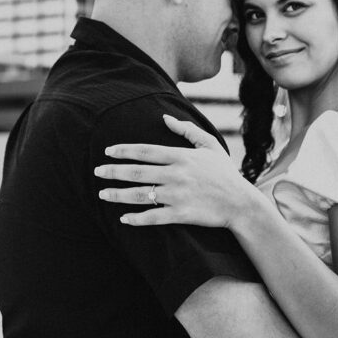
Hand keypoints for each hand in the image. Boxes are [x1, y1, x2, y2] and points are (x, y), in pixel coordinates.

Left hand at [94, 115, 254, 227]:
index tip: (108, 151)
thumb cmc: (224, 173)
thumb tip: (164, 119)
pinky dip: (137, 219)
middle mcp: (176, 174)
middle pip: (137, 172)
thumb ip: (187, 130)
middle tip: (96, 172)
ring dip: (118, 195)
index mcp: (181, 156)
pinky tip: (123, 219)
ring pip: (140, 195)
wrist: (241, 202)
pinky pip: (153, 217)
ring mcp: (178, 195)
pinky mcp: (181, 214)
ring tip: (102, 194)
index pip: (145, 151)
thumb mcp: (209, 145)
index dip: (124, 150)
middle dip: (113, 171)